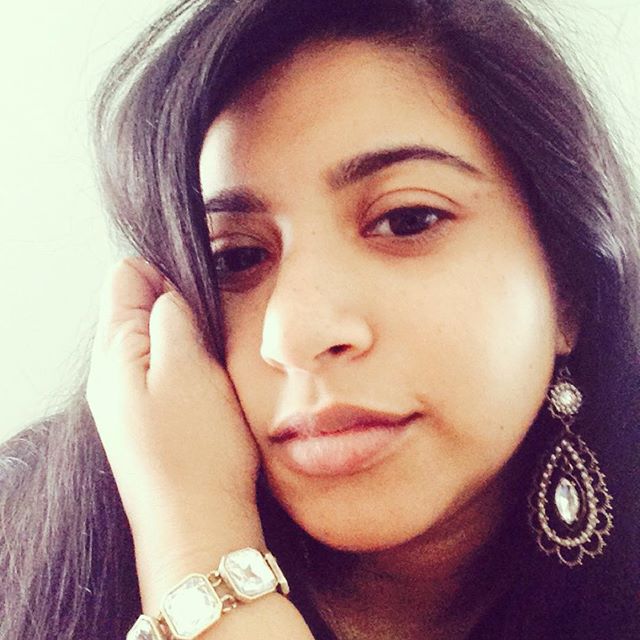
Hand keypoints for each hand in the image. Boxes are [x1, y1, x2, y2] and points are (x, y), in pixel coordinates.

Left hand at [86, 257, 262, 570]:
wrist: (197, 526)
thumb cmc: (198, 450)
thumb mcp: (189, 367)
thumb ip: (172, 317)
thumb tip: (164, 290)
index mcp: (114, 353)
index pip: (125, 279)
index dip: (164, 275)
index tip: (197, 299)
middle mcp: (109, 374)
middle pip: (136, 310)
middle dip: (174, 308)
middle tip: (209, 335)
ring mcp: (124, 400)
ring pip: (151, 342)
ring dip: (181, 341)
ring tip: (209, 364)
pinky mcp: (144, 421)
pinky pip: (159, 374)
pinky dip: (182, 369)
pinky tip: (203, 389)